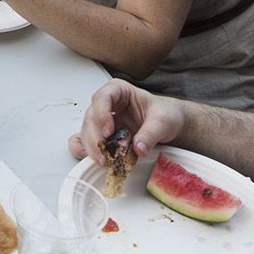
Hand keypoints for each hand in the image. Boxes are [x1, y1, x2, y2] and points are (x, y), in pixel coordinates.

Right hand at [70, 78, 186, 163]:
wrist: (169, 125)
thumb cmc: (164, 114)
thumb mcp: (163, 120)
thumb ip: (151, 133)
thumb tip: (138, 148)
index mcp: (118, 91)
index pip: (102, 97)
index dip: (102, 114)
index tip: (109, 132)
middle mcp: (106, 104)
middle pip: (90, 117)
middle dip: (95, 138)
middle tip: (106, 155)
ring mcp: (102, 121)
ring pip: (86, 132)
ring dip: (93, 148)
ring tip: (106, 162)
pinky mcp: (101, 136)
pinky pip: (85, 141)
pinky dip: (85, 150)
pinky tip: (91, 158)